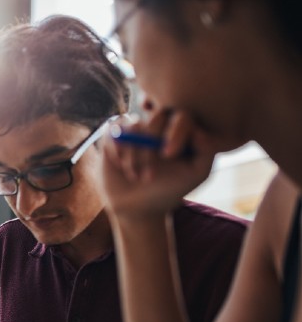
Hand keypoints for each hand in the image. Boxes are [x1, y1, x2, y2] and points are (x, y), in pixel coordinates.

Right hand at [99, 109, 215, 218]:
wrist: (138, 207)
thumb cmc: (170, 189)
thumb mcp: (196, 173)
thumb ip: (207, 150)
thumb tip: (197, 130)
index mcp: (182, 129)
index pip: (183, 115)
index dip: (176, 131)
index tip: (169, 155)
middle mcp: (160, 124)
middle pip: (158, 116)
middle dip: (152, 148)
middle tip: (150, 176)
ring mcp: (136, 127)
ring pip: (134, 127)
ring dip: (134, 156)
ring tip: (136, 177)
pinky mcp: (114, 134)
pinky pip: (114, 130)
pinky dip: (117, 149)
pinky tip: (121, 166)